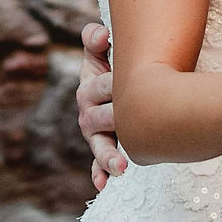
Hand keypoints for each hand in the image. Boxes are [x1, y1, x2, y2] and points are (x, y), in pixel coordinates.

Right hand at [76, 21, 125, 188]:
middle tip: (133, 117)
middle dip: (115, 118)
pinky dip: (100, 173)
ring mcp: (96, 134)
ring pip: (99, 146)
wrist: (127, 82)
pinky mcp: (105, 148)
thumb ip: (95, 37)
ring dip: (108, 157)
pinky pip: (98, 164)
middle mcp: (88, 112)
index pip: (97, 86)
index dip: (108, 82)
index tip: (117, 79)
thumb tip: (101, 37)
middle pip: (98, 119)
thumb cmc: (117, 64)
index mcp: (88, 87)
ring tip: (121, 166)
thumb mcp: (104, 48)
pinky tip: (103, 184)